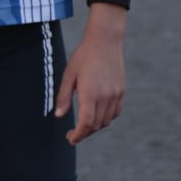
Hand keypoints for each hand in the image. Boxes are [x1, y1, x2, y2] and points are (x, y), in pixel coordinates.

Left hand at [54, 5, 126, 144]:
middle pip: (96, 125)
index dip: (78, 135)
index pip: (86, 123)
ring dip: (95, 127)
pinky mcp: (121, 91)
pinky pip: (115, 112)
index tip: (70, 139)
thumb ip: (64, 97)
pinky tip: (98, 115)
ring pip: (106, 121)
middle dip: (84, 133)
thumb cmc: (84, 56)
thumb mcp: (69, 74)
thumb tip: (59, 116)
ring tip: (84, 124)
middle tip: (73, 133)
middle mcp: (105, 96)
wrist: (105, 41)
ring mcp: (115, 94)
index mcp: (90, 93)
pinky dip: (106, 118)